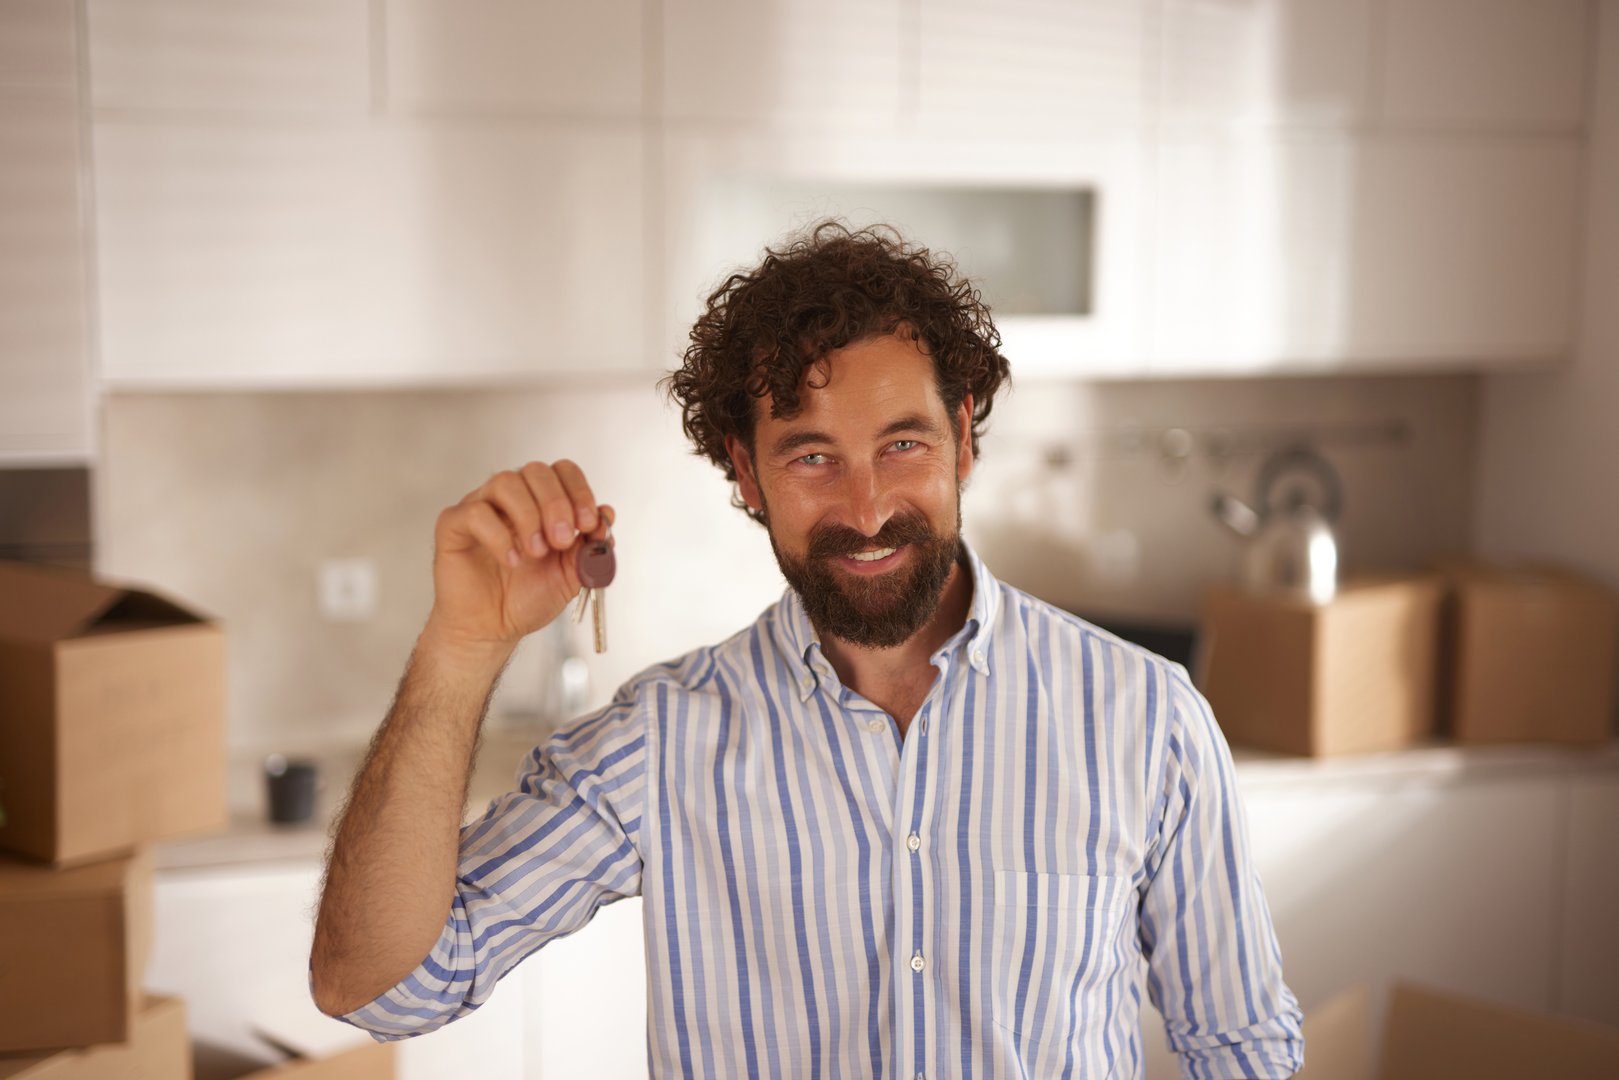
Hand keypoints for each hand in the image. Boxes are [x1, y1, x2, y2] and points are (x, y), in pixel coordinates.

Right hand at [422, 461, 613, 655]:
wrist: (493, 629)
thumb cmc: (527, 597)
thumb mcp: (572, 575)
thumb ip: (590, 547)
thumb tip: (607, 515)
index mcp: (542, 502)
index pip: (563, 471)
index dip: (580, 492)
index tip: (589, 524)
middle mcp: (512, 498)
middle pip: (536, 471)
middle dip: (557, 504)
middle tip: (563, 540)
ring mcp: (481, 506)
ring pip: (505, 482)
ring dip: (528, 515)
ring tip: (536, 552)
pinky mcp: (454, 524)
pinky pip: (475, 512)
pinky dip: (499, 536)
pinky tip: (511, 561)